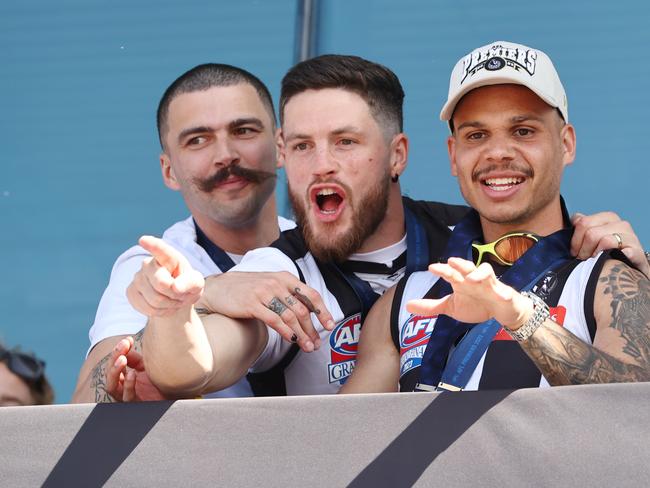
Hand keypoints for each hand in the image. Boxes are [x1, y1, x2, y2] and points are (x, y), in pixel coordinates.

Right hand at [106, 336, 165, 401]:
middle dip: (114, 358)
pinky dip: (129, 385)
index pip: (114, 363)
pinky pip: (128, 397)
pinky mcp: (137, 405)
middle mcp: (123, 387)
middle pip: (110, 374)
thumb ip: (135, 358)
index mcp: (124, 377)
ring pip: (113, 387)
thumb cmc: (158, 382)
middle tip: (122, 346)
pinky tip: (132, 374)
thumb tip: (126, 343)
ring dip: (115, 371)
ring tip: (122, 359)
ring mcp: (128, 397)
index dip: (118, 351)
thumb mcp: (146, 367)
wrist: (174, 397)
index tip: (127, 339)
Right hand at [126, 236, 204, 316]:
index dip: (152, 245)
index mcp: (168, 257)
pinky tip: (163, 306)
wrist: (175, 299)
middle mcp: (148, 264)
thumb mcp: (196, 283)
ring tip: (173, 300)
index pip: (160, 249)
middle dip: (175, 294)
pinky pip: (147, 308)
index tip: (143, 240)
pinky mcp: (130, 292)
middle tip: (181, 295)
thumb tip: (175, 287)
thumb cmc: (186, 286)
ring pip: (155, 299)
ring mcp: (137, 277)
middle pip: (161, 284)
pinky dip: (160, 312)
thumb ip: (190, 283)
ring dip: (170, 305)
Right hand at [198, 271, 335, 352]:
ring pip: (290, 316)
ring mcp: (264, 293)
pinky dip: (286, 332)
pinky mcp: (252, 304)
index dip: (323, 311)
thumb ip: (287, 294)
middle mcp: (277, 283)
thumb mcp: (270, 284)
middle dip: (312, 329)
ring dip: (301, 335)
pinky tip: (291, 341)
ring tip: (307, 347)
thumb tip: (308, 313)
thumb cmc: (246, 289)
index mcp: (285, 277)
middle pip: (302, 309)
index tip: (330, 326)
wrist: (218, 288)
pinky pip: (274, 320)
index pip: (311, 294)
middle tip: (317, 343)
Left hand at [406, 258, 531, 329]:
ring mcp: (490, 285)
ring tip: (471, 279)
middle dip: (460, 264)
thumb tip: (407, 305)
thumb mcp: (451, 307)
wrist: (501, 311)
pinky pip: (505, 292)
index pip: (450, 273)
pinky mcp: (505, 294)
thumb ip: (431, 307)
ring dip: (480, 274)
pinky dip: (504, 293)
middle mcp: (474, 280)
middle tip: (452, 262)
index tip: (431, 268)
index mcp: (461, 282)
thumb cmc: (476, 305)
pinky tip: (502, 296)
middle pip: (467, 267)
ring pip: (486, 273)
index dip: (442, 270)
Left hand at [571, 212, 649, 277]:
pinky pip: (626, 251)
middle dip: (582, 250)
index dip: (574, 240)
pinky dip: (620, 255)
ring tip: (592, 263)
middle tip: (582, 259)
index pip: (582, 222)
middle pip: (591, 233)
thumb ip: (583, 226)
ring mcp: (631, 237)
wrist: (629, 265)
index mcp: (608, 217)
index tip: (574, 251)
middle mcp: (621, 224)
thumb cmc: (607, 251)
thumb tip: (575, 220)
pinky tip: (615, 259)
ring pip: (605, 241)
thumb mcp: (594, 235)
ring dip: (594, 255)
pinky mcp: (638, 252)